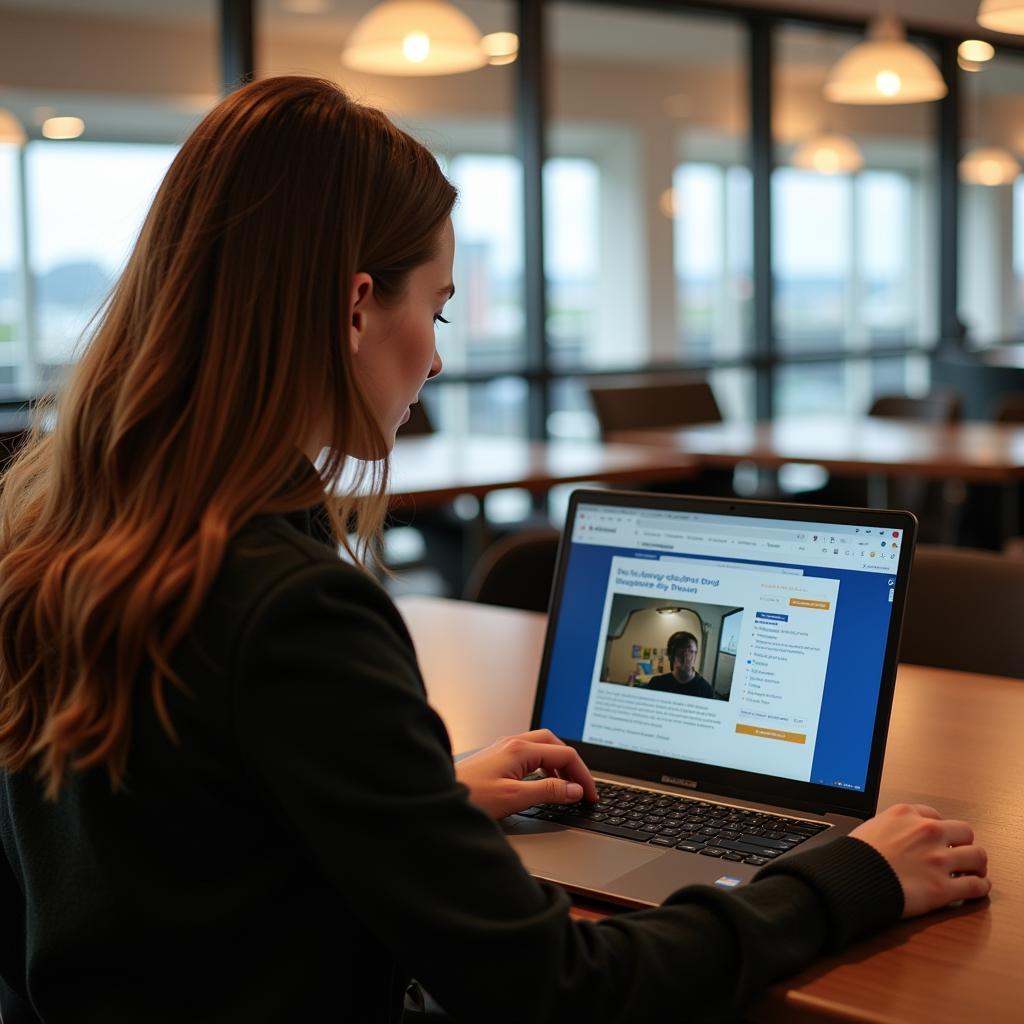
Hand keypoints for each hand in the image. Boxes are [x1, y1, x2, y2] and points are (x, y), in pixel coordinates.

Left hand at [454, 729, 598, 818]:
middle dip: (572, 764)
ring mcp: (504, 749)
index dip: (582, 775)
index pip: (564, 754)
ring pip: (541, 748)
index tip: (590, 794)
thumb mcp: (514, 797)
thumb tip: (575, 789)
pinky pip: (529, 756)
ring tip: (566, 786)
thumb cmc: (469, 796)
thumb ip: (548, 792)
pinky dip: (543, 767)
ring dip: (558, 764)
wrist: (438, 795)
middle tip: (582, 787)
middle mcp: (513, 744)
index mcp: (520, 749)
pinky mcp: (497, 759)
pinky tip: (541, 783)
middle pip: (555, 744)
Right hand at [850, 803, 990, 917]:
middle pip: (964, 832)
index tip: (939, 840)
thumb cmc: (854, 855)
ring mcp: (938, 859)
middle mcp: (927, 832)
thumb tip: (895, 838)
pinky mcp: (943, 887)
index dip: (939, 830)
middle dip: (964, 844)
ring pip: (978, 857)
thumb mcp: (870, 826)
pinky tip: (977, 889)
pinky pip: (976, 886)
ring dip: (977, 865)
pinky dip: (980, 888)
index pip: (935, 816)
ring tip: (974, 872)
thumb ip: (891, 827)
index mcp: (906, 814)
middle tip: (961, 856)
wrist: (850, 877)